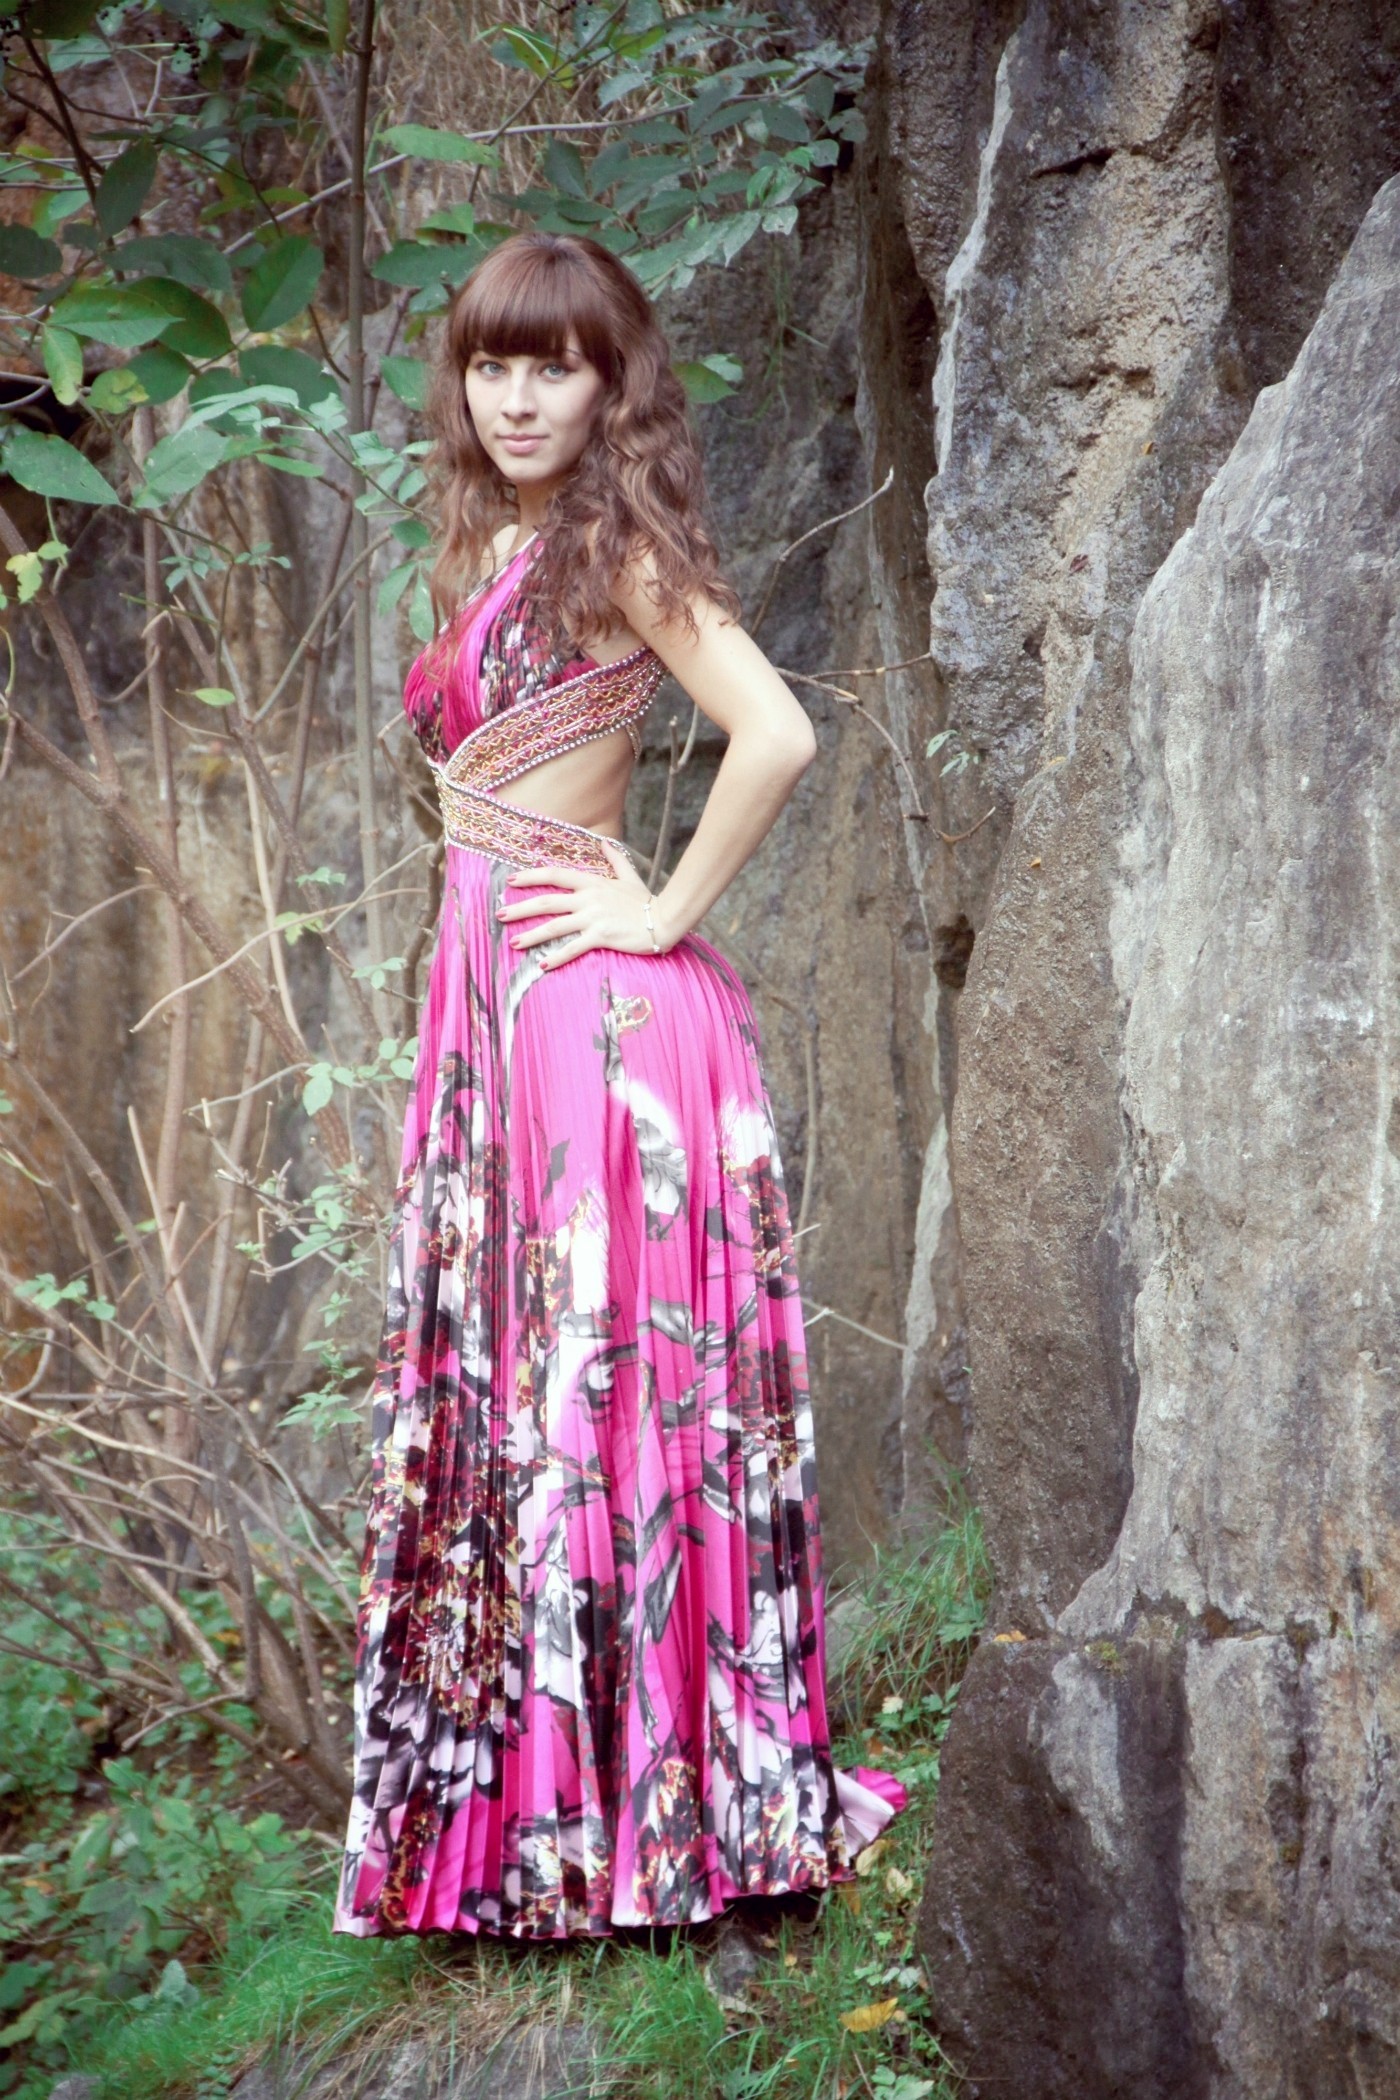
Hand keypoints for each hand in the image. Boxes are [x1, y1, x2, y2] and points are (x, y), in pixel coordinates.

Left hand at [498, 840, 671, 967]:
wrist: (665, 919)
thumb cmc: (646, 901)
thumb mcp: (629, 876)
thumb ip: (615, 858)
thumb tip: (604, 841)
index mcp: (592, 883)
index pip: (555, 875)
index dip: (531, 876)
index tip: (511, 880)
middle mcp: (588, 898)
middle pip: (547, 901)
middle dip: (521, 908)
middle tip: (499, 914)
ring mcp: (594, 917)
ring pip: (555, 926)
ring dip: (532, 935)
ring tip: (513, 943)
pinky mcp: (601, 936)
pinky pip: (573, 948)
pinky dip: (556, 957)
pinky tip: (542, 965)